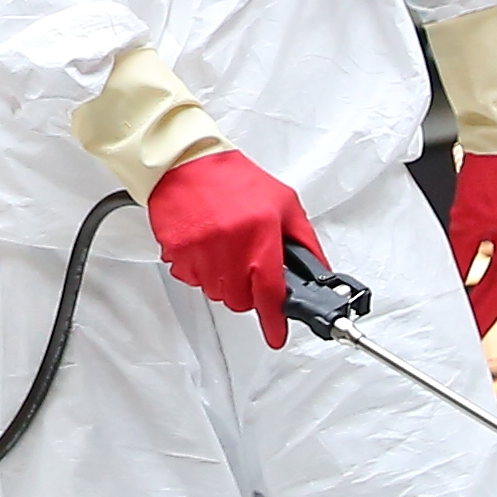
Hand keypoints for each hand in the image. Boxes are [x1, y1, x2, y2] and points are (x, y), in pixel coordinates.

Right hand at [147, 149, 322, 345]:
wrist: (186, 161)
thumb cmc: (233, 180)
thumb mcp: (284, 203)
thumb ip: (304, 240)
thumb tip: (318, 272)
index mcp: (261, 230)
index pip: (270, 289)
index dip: (274, 319)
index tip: (276, 335)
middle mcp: (231, 241)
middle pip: (241, 299)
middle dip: (247, 291)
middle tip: (246, 267)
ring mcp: (201, 248)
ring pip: (216, 293)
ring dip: (223, 281)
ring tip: (224, 250)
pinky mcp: (178, 250)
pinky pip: (191, 279)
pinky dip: (199, 271)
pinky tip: (205, 246)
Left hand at [441, 151, 496, 335]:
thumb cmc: (489, 176)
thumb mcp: (468, 223)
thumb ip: (463, 256)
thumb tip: (455, 285)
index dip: (483, 315)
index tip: (471, 334)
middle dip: (485, 309)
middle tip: (469, 330)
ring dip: (485, 292)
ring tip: (468, 311)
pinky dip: (487, 273)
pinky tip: (473, 278)